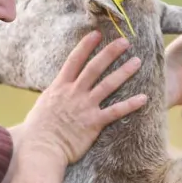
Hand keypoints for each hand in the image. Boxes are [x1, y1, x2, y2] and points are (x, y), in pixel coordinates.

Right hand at [21, 32, 146, 164]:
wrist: (40, 148)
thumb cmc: (36, 131)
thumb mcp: (42, 106)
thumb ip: (53, 97)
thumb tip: (55, 93)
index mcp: (59, 87)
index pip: (74, 61)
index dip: (86, 46)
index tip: (96, 34)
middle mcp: (74, 93)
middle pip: (94, 67)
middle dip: (110, 52)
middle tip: (124, 41)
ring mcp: (85, 107)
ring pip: (108, 85)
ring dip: (124, 72)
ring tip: (137, 62)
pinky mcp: (94, 123)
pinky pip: (116, 111)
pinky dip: (131, 104)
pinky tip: (144, 98)